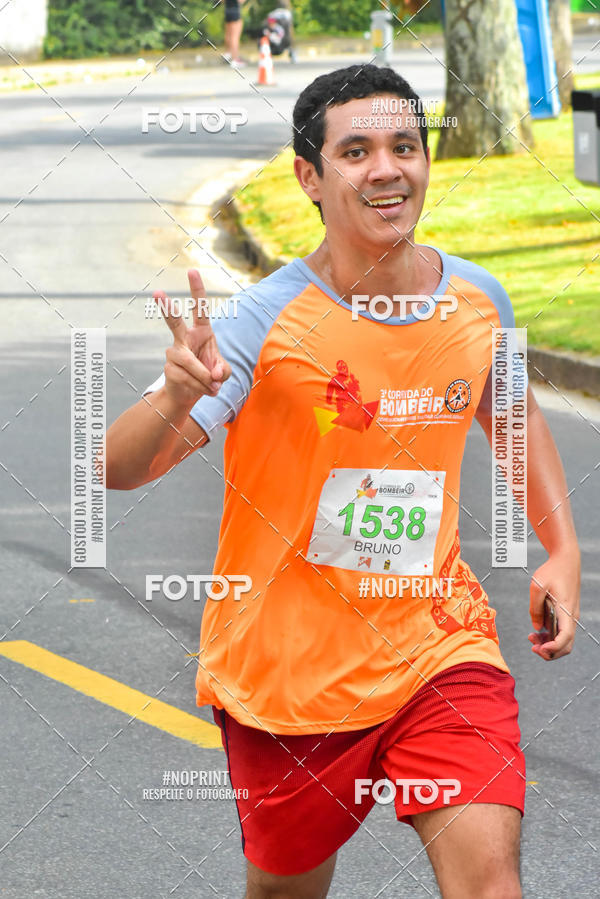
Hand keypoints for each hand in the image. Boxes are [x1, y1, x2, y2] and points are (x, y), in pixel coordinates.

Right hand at [155, 269, 231, 406]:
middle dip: (166, 308)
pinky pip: (187, 378)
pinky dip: (201, 387)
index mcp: (201, 332)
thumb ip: (224, 371)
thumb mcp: (223, 372)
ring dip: (205, 378)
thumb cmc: (209, 375)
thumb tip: (214, 374)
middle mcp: (184, 338)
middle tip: (157, 292)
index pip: (200, 308)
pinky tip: (203, 390)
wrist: (190, 394)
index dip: (197, 290)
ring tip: (213, 387)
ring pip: (190, 363)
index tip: (191, 271)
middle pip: (173, 322)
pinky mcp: (169, 368)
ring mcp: (174, 352)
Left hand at [528, 552, 579, 660]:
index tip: (539, 648)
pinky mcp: (567, 614)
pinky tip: (537, 632)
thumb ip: (535, 609)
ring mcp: (570, 616)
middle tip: (533, 648)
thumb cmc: (552, 571)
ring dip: (549, 645)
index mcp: (566, 611)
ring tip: (532, 639)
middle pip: (566, 645)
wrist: (565, 560)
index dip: (553, 648)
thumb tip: (537, 628)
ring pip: (564, 641)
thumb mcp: (537, 587)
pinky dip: (551, 637)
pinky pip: (561, 632)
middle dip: (551, 652)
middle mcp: (571, 617)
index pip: (565, 638)